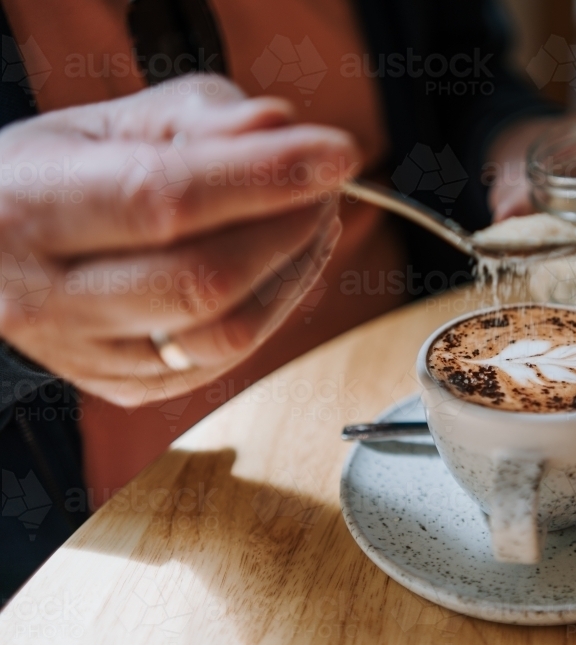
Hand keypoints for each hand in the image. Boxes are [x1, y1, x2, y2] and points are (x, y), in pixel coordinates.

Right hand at [0, 75, 359, 405]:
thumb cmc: (55, 173)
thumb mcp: (111, 120)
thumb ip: (199, 117)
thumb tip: (278, 127)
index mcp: (29, 206)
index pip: (162, 199)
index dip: (262, 179)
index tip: (335, 155)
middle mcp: (46, 297)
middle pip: (203, 280)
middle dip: (290, 228)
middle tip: (326, 184)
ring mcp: (85, 355)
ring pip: (225, 334)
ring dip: (295, 273)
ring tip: (313, 219)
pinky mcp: (123, 387)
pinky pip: (224, 361)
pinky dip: (273, 308)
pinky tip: (284, 263)